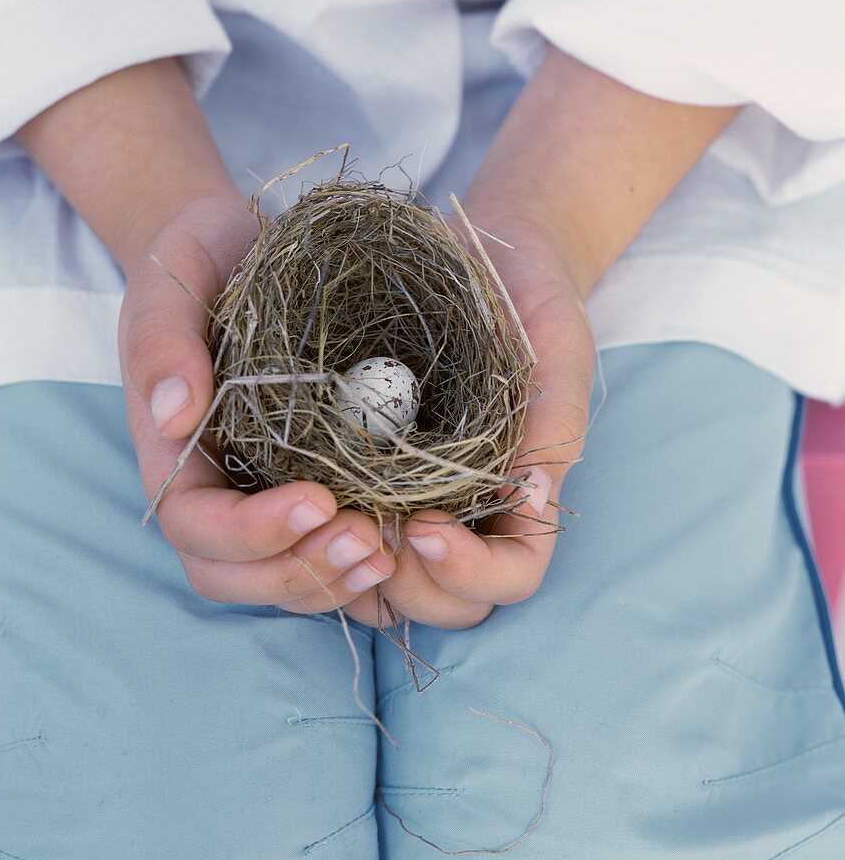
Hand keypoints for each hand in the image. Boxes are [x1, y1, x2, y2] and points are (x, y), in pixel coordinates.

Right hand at [119, 191, 395, 610]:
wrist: (237, 251)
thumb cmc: (198, 264)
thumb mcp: (172, 285)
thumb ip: (162, 345)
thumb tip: (171, 417)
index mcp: (176, 454)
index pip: (196, 525)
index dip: (252, 532)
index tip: (317, 500)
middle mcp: (215, 488)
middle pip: (235, 574)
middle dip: (300, 573)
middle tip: (368, 542)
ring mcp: (260, 493)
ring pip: (282, 575)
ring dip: (334, 579)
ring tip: (391, 552)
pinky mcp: (305, 483)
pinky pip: (321, 546)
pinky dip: (356, 563)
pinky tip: (406, 543)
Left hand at [343, 214, 595, 629]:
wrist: (485, 256)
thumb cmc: (532, 301)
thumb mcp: (556, 350)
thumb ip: (551, 426)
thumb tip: (527, 503)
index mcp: (521, 497)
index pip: (512, 576)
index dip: (472, 571)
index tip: (429, 525)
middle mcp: (468, 513)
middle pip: (447, 603)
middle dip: (411, 586)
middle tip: (374, 531)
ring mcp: (415, 499)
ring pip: (389, 586)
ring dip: (359, 573)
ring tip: (332, 520)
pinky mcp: (364, 473)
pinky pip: (343, 532)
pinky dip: (322, 534)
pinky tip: (303, 496)